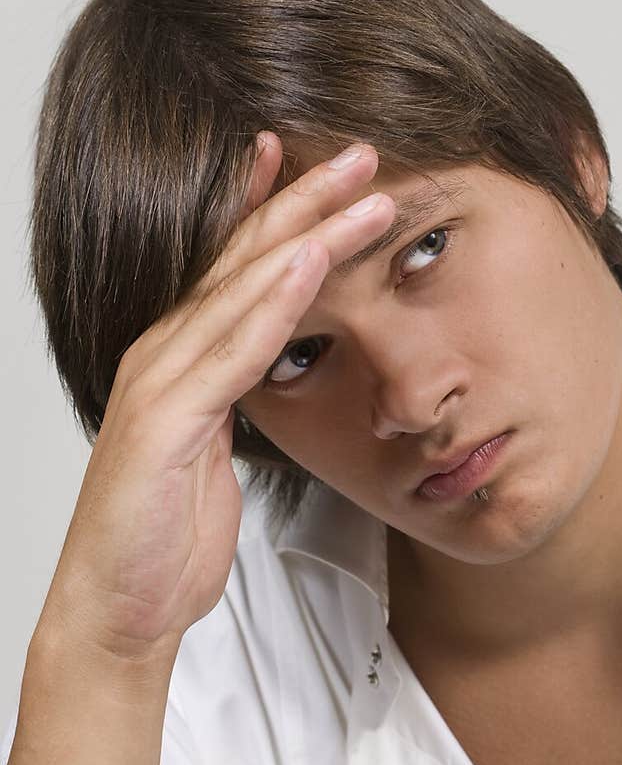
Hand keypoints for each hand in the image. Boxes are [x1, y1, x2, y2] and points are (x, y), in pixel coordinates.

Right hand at [38, 135, 393, 659]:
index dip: (278, 208)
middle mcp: (165, 352)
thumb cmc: (164, 536)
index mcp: (180, 357)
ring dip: (308, 232)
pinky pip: (235, 349)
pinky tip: (312, 261)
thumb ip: (234, 395)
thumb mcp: (214, 450)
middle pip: (243, 257)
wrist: (116, 611)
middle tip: (361, 152)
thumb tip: (271, 363)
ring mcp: (162, 380)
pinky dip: (276, 301)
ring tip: (362, 190)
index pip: (236, 266)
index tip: (327, 168)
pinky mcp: (167, 419)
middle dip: (305, 198)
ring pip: (244, 288)